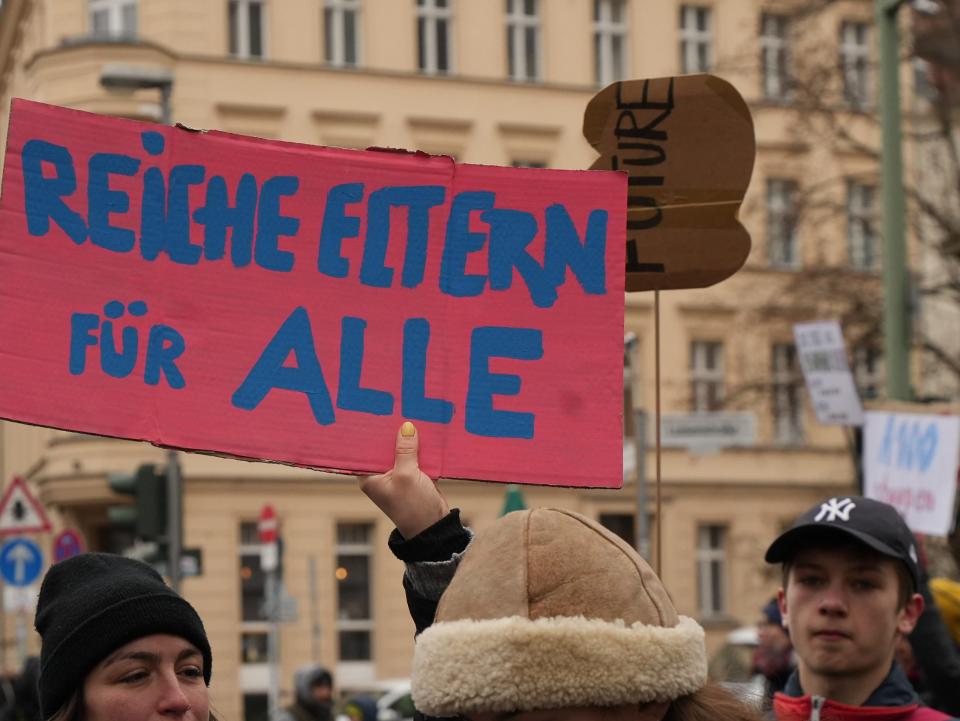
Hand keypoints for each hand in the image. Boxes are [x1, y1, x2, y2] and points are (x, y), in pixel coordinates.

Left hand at [359, 421, 449, 538]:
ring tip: (410, 412)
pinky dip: (418, 446)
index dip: (369, 432)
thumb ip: (405, 450)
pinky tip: (423, 429)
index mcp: (369, 476)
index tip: (374, 412)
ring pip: (400, 450)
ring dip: (406, 437)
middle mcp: (380, 474)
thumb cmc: (413, 507)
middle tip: (395, 406)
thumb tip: (406, 426)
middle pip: (383, 447)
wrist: (434, 526)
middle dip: (391, 431)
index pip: (365, 449)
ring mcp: (397, 474)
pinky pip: (414, 455)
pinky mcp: (413, 474)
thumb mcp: (407, 475)